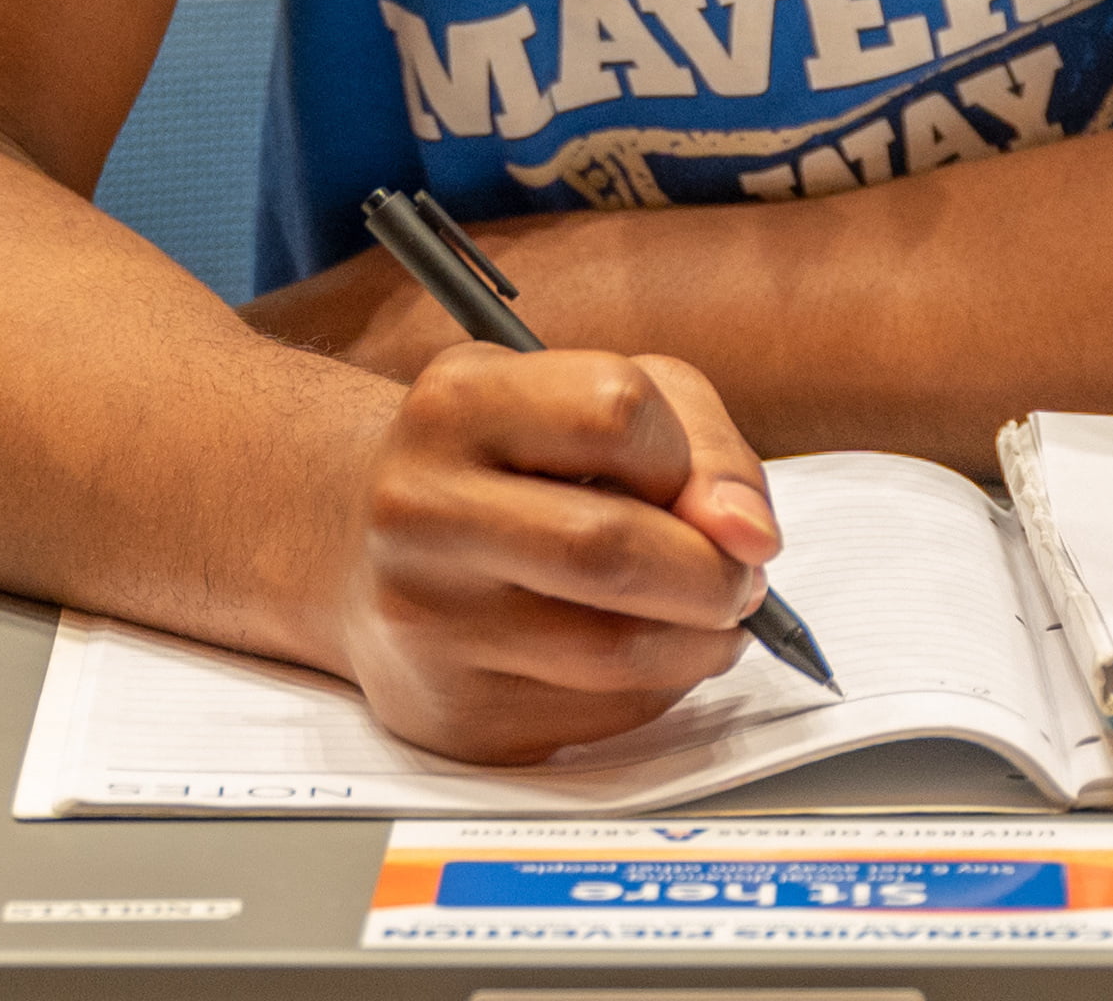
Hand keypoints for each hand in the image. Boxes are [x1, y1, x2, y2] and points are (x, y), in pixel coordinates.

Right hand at [325, 344, 779, 762]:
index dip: (678, 452)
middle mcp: (422, 509)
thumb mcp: (580, 394)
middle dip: (714, 573)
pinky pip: (601, 718)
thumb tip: (753, 534)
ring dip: (702, 641)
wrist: (359, 540)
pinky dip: (656, 691)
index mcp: (455, 403)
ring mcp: (429, 621)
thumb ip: (698, 440)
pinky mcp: (455, 715)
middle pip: (614, 549)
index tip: (676, 478)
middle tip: (735, 576)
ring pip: (619, 652)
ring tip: (701, 615)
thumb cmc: (499, 459)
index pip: (614, 411)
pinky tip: (635, 653)